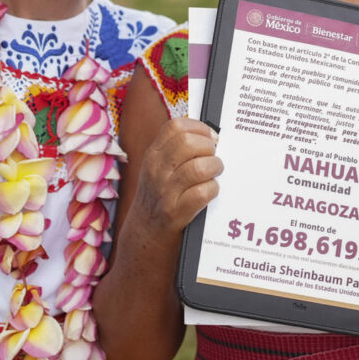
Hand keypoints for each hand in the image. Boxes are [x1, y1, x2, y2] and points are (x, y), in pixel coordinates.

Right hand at [132, 118, 222, 240]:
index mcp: (153, 155)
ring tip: (214, 173)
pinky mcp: (175, 213)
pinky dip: (212, 190)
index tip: (210, 137)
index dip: (199, 128)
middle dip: (209, 148)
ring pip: (198, 168)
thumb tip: (212, 137)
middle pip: (188, 143)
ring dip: (214, 168)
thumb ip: (176, 151)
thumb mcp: (158, 168)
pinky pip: (202, 193)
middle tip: (213, 157)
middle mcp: (156, 170)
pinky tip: (210, 191)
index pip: (175, 127)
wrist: (144, 233)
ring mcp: (164, 192)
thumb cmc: (158, 197)